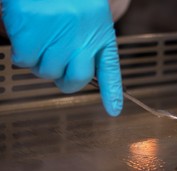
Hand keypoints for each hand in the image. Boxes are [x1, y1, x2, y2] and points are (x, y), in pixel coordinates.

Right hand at [1, 0, 122, 115]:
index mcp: (100, 31)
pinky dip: (22, 54)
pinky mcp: (33, 32)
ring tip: (38, 42)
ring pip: (48, 72)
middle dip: (65, 82)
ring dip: (40, 63)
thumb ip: (83, 39)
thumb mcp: (85, 14)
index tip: (114, 111)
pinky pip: (26, 60)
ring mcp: (58, 36)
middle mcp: (83, 37)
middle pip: (77, 79)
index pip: (110, 69)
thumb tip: (68, 68)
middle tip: (56, 72)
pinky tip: (24, 36)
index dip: (112, 93)